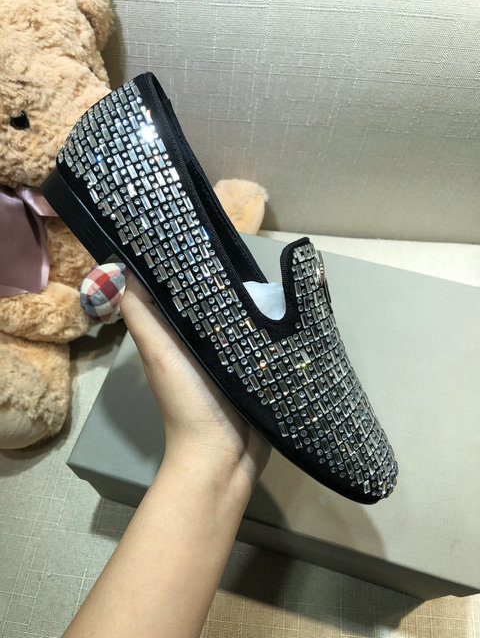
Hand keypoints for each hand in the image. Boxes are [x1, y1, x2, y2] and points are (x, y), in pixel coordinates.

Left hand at [120, 269, 270, 486]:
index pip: (178, 292)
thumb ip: (144, 318)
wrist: (225, 455)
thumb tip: (126, 269)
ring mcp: (232, 356)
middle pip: (212, 302)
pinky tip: (284, 303)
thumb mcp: (160, 354)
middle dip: (223, 278)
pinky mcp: (257, 368)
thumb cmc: (188, 401)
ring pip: (241, 317)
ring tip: (268, 269)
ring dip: (251, 299)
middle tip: (240, 248)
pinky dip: (270, 323)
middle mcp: (203, 342)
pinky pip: (263, 338)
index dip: (182, 265)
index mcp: (177, 336)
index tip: (194, 235)